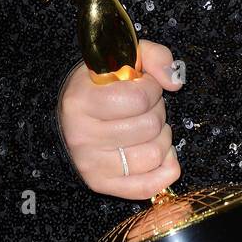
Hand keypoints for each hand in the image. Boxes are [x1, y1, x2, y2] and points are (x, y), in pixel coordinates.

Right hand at [57, 39, 183, 199]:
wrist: (65, 119)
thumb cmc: (98, 87)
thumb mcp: (120, 59)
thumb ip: (154, 56)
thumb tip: (175, 82)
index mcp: (81, 100)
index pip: (139, 98)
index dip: (152, 88)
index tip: (144, 85)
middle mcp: (82, 136)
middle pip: (150, 126)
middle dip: (158, 112)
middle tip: (147, 107)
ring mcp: (92, 164)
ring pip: (154, 155)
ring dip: (163, 138)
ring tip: (150, 128)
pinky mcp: (102, 185)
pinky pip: (149, 185)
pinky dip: (165, 168)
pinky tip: (159, 153)